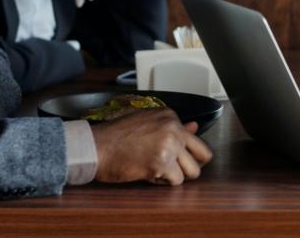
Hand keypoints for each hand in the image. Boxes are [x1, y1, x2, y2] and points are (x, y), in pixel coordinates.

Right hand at [91, 109, 212, 185]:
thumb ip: (172, 127)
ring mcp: (169, 145)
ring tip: (156, 171)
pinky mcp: (161, 163)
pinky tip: (147, 174)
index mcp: (170, 116)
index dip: (186, 154)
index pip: (196, 139)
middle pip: (203, 155)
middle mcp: (173, 128)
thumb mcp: (145, 123)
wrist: (95, 146)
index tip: (172, 157)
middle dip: (191, 166)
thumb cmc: (115, 136)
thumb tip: (195, 127)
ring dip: (175, 176)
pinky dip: (162, 183)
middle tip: (174, 170)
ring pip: (192, 171)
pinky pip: (175, 181)